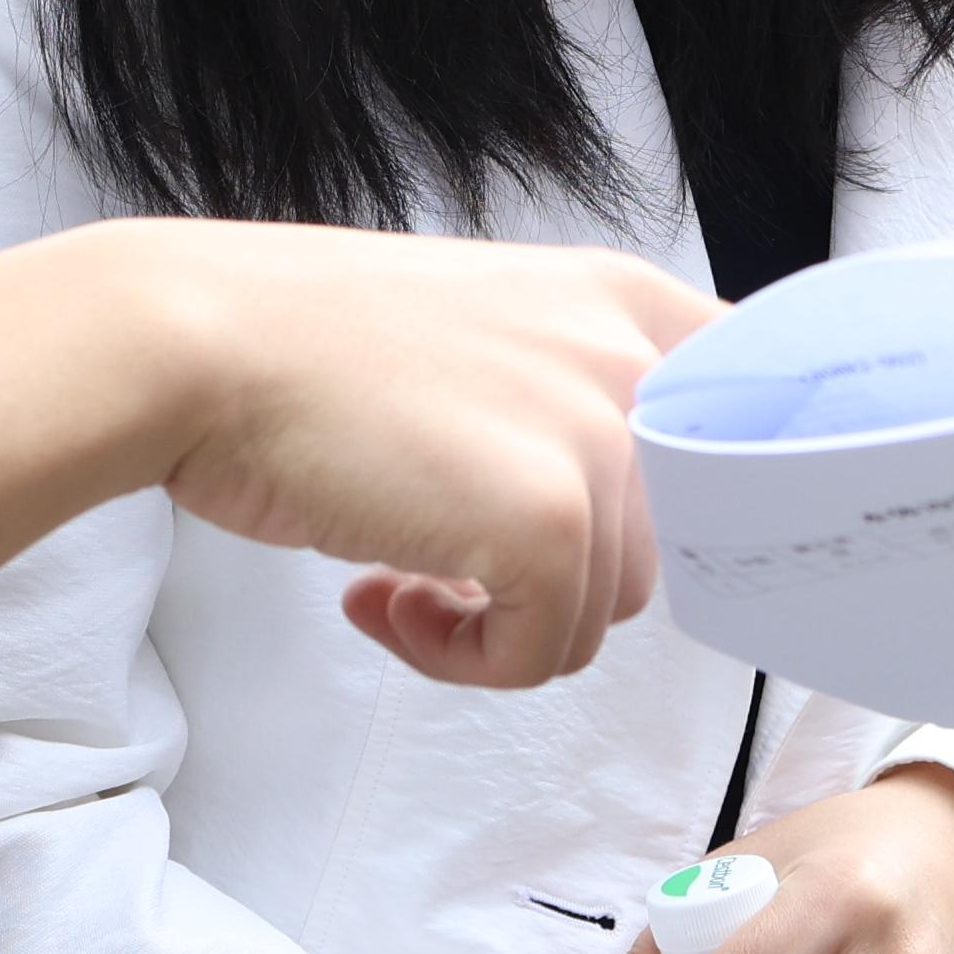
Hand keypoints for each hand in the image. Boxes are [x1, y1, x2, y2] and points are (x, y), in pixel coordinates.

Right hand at [103, 224, 711, 690]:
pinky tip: (377, 598)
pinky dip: (455, 657)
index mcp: (621, 297)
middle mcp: (629, 356)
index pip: (751, 409)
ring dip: (497, 620)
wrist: (202, 346)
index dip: (712, 496)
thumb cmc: (305, 350)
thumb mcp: (479, 341)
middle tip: (448, 559)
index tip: (639, 533)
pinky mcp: (548, 520)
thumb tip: (609, 520)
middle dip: (556, 573)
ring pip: (600, 610)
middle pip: (661, 541)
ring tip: (394, 572)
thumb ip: (565, 400)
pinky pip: (540, 653)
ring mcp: (597, 435)